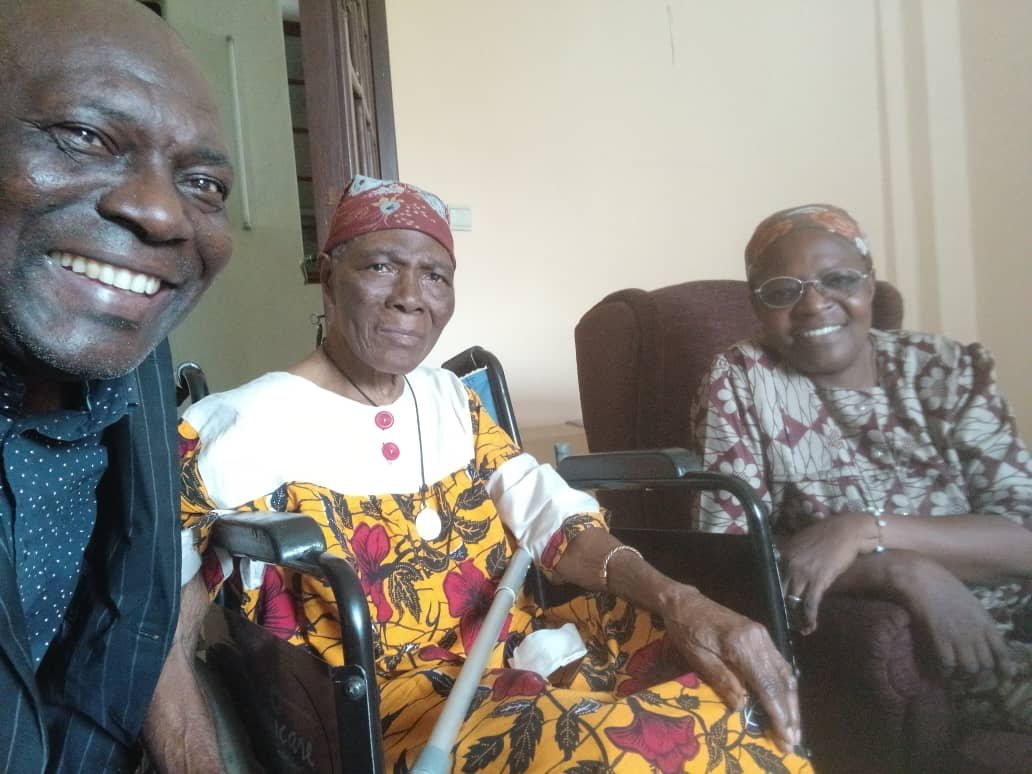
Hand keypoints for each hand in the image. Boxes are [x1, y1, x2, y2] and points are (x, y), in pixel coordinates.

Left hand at [660, 584, 799, 752]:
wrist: (684, 603)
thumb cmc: (685, 630)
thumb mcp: (697, 658)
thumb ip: (722, 680)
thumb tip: (742, 707)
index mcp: (741, 645)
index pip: (767, 685)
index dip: (777, 713)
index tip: (785, 737)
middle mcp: (758, 639)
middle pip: (782, 681)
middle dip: (789, 713)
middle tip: (793, 740)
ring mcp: (762, 635)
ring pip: (785, 672)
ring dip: (791, 701)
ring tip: (793, 727)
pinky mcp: (760, 635)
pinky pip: (779, 663)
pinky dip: (784, 686)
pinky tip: (785, 702)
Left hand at [779, 512, 871, 633]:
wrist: (847, 530)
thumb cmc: (828, 535)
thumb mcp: (802, 542)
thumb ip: (792, 556)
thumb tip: (789, 571)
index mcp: (783, 553)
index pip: (773, 578)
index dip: (775, 595)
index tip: (777, 605)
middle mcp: (789, 563)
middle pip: (780, 592)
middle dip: (783, 609)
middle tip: (786, 622)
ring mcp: (803, 572)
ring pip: (793, 601)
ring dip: (796, 618)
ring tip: (799, 629)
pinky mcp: (819, 580)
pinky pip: (809, 604)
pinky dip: (809, 618)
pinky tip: (810, 627)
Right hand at [896, 554, 1014, 678]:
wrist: (921, 578)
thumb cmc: (943, 586)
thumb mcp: (971, 604)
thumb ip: (980, 622)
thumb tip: (983, 640)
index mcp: (986, 622)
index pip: (1003, 652)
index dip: (1004, 669)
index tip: (1002, 677)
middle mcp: (975, 632)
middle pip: (986, 665)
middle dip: (980, 675)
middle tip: (971, 677)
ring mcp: (958, 635)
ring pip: (970, 668)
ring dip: (963, 675)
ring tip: (956, 675)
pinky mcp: (939, 637)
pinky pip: (948, 664)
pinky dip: (946, 671)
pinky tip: (942, 669)